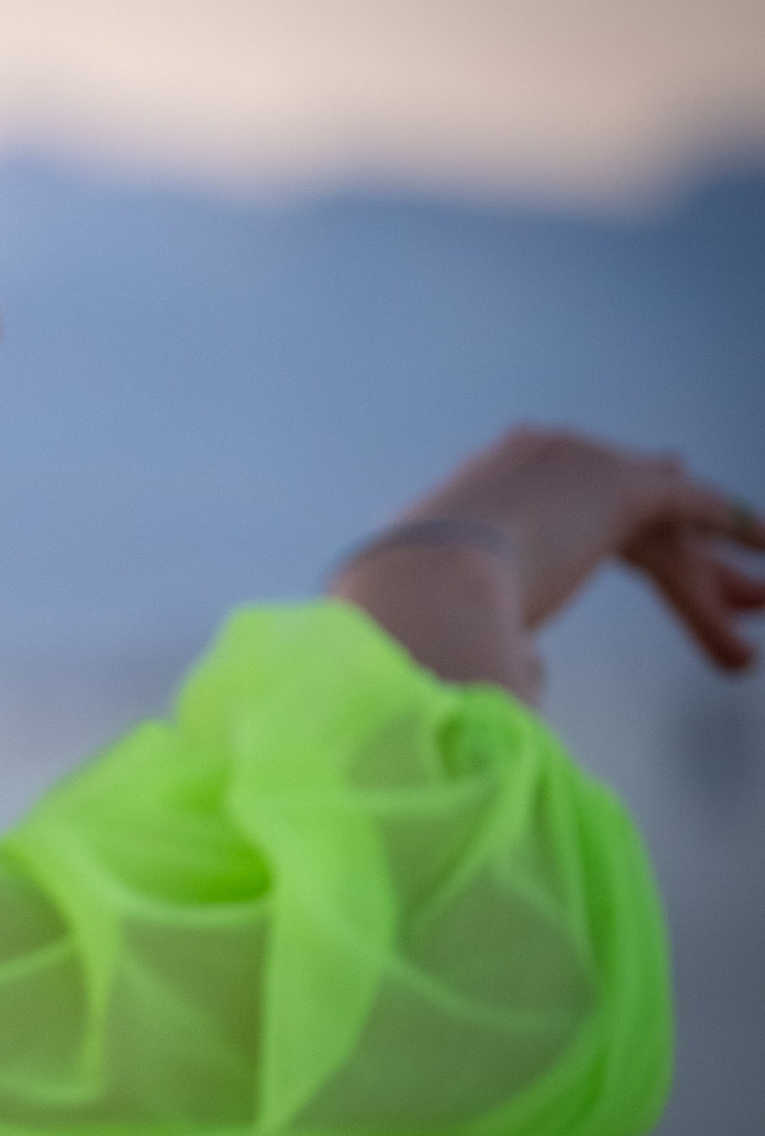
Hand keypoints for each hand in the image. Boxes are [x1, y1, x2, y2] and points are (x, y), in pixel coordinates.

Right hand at [334, 426, 764, 694]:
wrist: (417, 589)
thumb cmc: (405, 618)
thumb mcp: (435, 614)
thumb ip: (486, 628)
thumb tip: (532, 673)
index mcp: (477, 490)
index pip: (558, 515)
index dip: (599, 548)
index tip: (631, 570)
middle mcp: (529, 461)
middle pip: (621, 516)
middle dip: (679, 563)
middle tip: (728, 600)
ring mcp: (575, 466)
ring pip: (657, 529)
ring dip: (710, 577)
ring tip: (756, 609)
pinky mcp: (621, 486)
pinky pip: (691, 505)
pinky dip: (733, 524)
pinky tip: (763, 546)